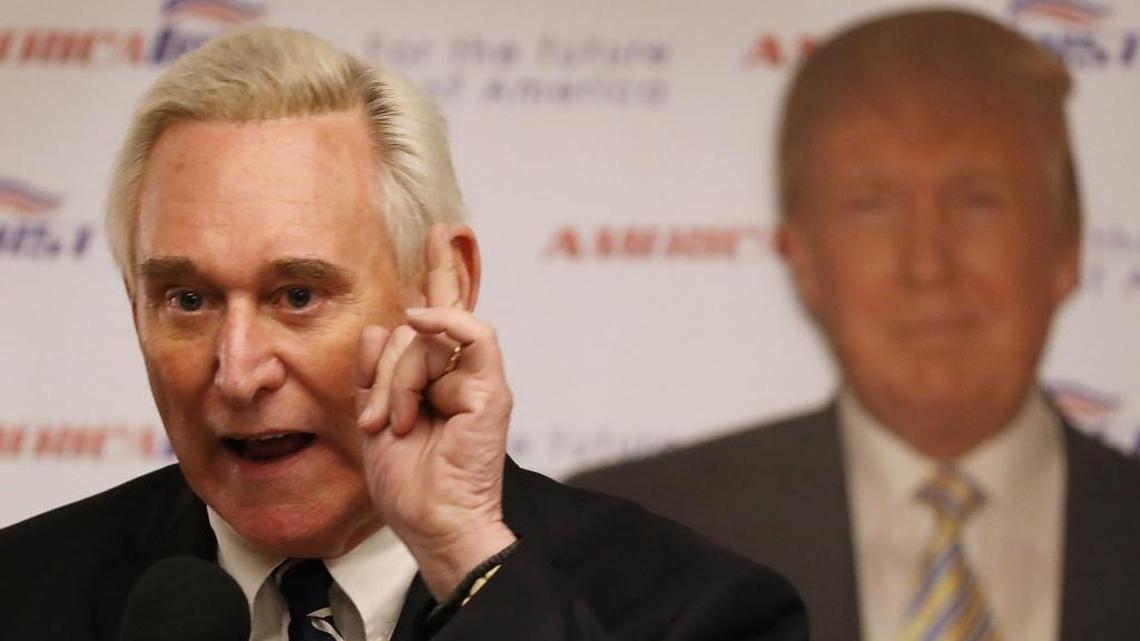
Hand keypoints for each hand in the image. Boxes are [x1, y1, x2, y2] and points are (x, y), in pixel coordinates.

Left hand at [354, 224, 515, 599]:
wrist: (432, 523)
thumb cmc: (408, 483)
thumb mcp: (374, 418)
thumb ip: (376, 372)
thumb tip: (384, 326)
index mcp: (437, 380)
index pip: (440, 317)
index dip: (441, 275)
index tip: (440, 235)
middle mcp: (461, 374)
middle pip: (421, 327)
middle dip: (402, 340)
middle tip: (396, 364)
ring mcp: (479, 380)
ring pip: (427, 340)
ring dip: (397, 381)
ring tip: (393, 425)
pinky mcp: (491, 390)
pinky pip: (474, 336)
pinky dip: (446, 322)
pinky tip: (422, 319)